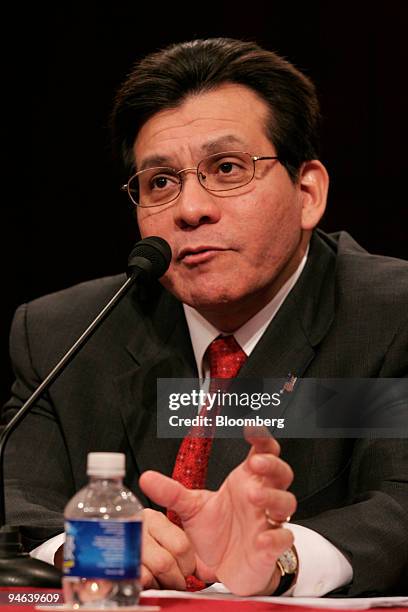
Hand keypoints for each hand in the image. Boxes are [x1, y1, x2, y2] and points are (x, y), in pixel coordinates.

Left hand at [139, 426, 296, 595]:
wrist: (224, 568)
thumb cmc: (216, 533)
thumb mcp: (191, 509)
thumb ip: (171, 492)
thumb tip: (145, 476)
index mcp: (245, 481)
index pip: (262, 452)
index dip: (261, 438)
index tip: (250, 428)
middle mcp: (261, 498)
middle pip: (281, 473)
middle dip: (272, 465)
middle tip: (255, 463)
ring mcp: (269, 522)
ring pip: (286, 502)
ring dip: (274, 497)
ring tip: (254, 497)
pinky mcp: (270, 548)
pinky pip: (282, 539)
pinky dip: (275, 537)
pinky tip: (261, 538)